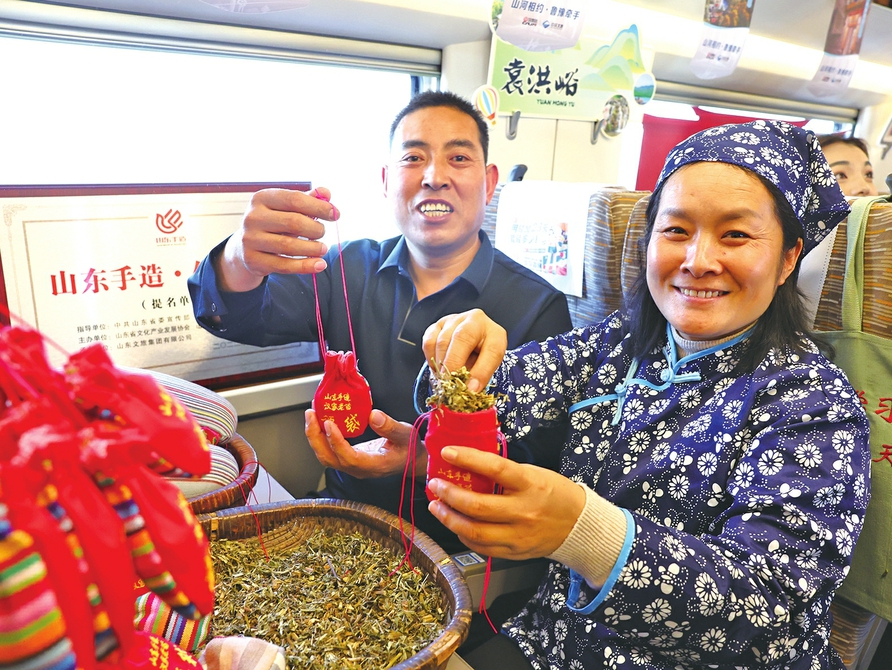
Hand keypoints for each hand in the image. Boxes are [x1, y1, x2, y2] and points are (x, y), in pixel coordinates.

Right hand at [216, 187, 339, 291]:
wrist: (245, 247)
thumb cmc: (274, 223)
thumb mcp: (287, 208)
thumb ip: (307, 200)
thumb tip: (326, 193)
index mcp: (262, 198)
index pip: (295, 199)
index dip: (319, 207)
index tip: (335, 214)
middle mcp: (253, 217)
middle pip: (294, 222)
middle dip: (315, 229)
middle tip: (322, 233)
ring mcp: (250, 239)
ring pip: (289, 246)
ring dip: (312, 248)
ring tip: (323, 249)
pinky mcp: (253, 260)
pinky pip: (284, 266)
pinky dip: (305, 266)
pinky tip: (319, 264)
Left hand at [304, 408, 424, 478]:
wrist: (412, 461)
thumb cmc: (410, 449)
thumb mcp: (405, 434)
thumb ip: (390, 427)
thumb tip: (372, 415)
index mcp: (373, 465)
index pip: (349, 458)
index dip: (336, 442)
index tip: (329, 423)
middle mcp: (359, 469)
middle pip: (329, 459)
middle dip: (316, 437)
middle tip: (311, 414)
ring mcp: (352, 465)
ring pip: (326, 456)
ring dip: (315, 436)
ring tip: (312, 415)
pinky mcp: (349, 459)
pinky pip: (330, 450)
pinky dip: (321, 436)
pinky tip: (321, 419)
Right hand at [422, 309, 506, 391]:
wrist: (471, 342)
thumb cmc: (480, 356)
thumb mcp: (486, 367)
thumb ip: (479, 378)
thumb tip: (468, 392)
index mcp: (495, 333)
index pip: (492, 350)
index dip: (481, 372)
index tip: (471, 389)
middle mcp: (476, 321)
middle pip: (462, 338)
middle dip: (454, 364)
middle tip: (450, 384)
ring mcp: (456, 319)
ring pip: (442, 341)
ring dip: (441, 364)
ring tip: (445, 378)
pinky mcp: (439, 324)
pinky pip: (429, 341)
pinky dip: (431, 358)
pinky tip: (438, 366)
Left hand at [427, 446, 584, 559]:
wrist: (579, 525)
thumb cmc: (553, 493)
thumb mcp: (533, 473)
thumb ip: (504, 473)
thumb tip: (468, 465)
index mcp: (530, 484)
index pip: (495, 468)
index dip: (468, 459)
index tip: (447, 452)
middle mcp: (523, 511)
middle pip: (478, 507)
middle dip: (449, 495)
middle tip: (435, 485)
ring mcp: (518, 535)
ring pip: (475, 532)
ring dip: (449, 518)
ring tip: (436, 506)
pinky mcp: (514, 553)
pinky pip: (481, 547)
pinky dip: (463, 535)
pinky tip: (455, 524)